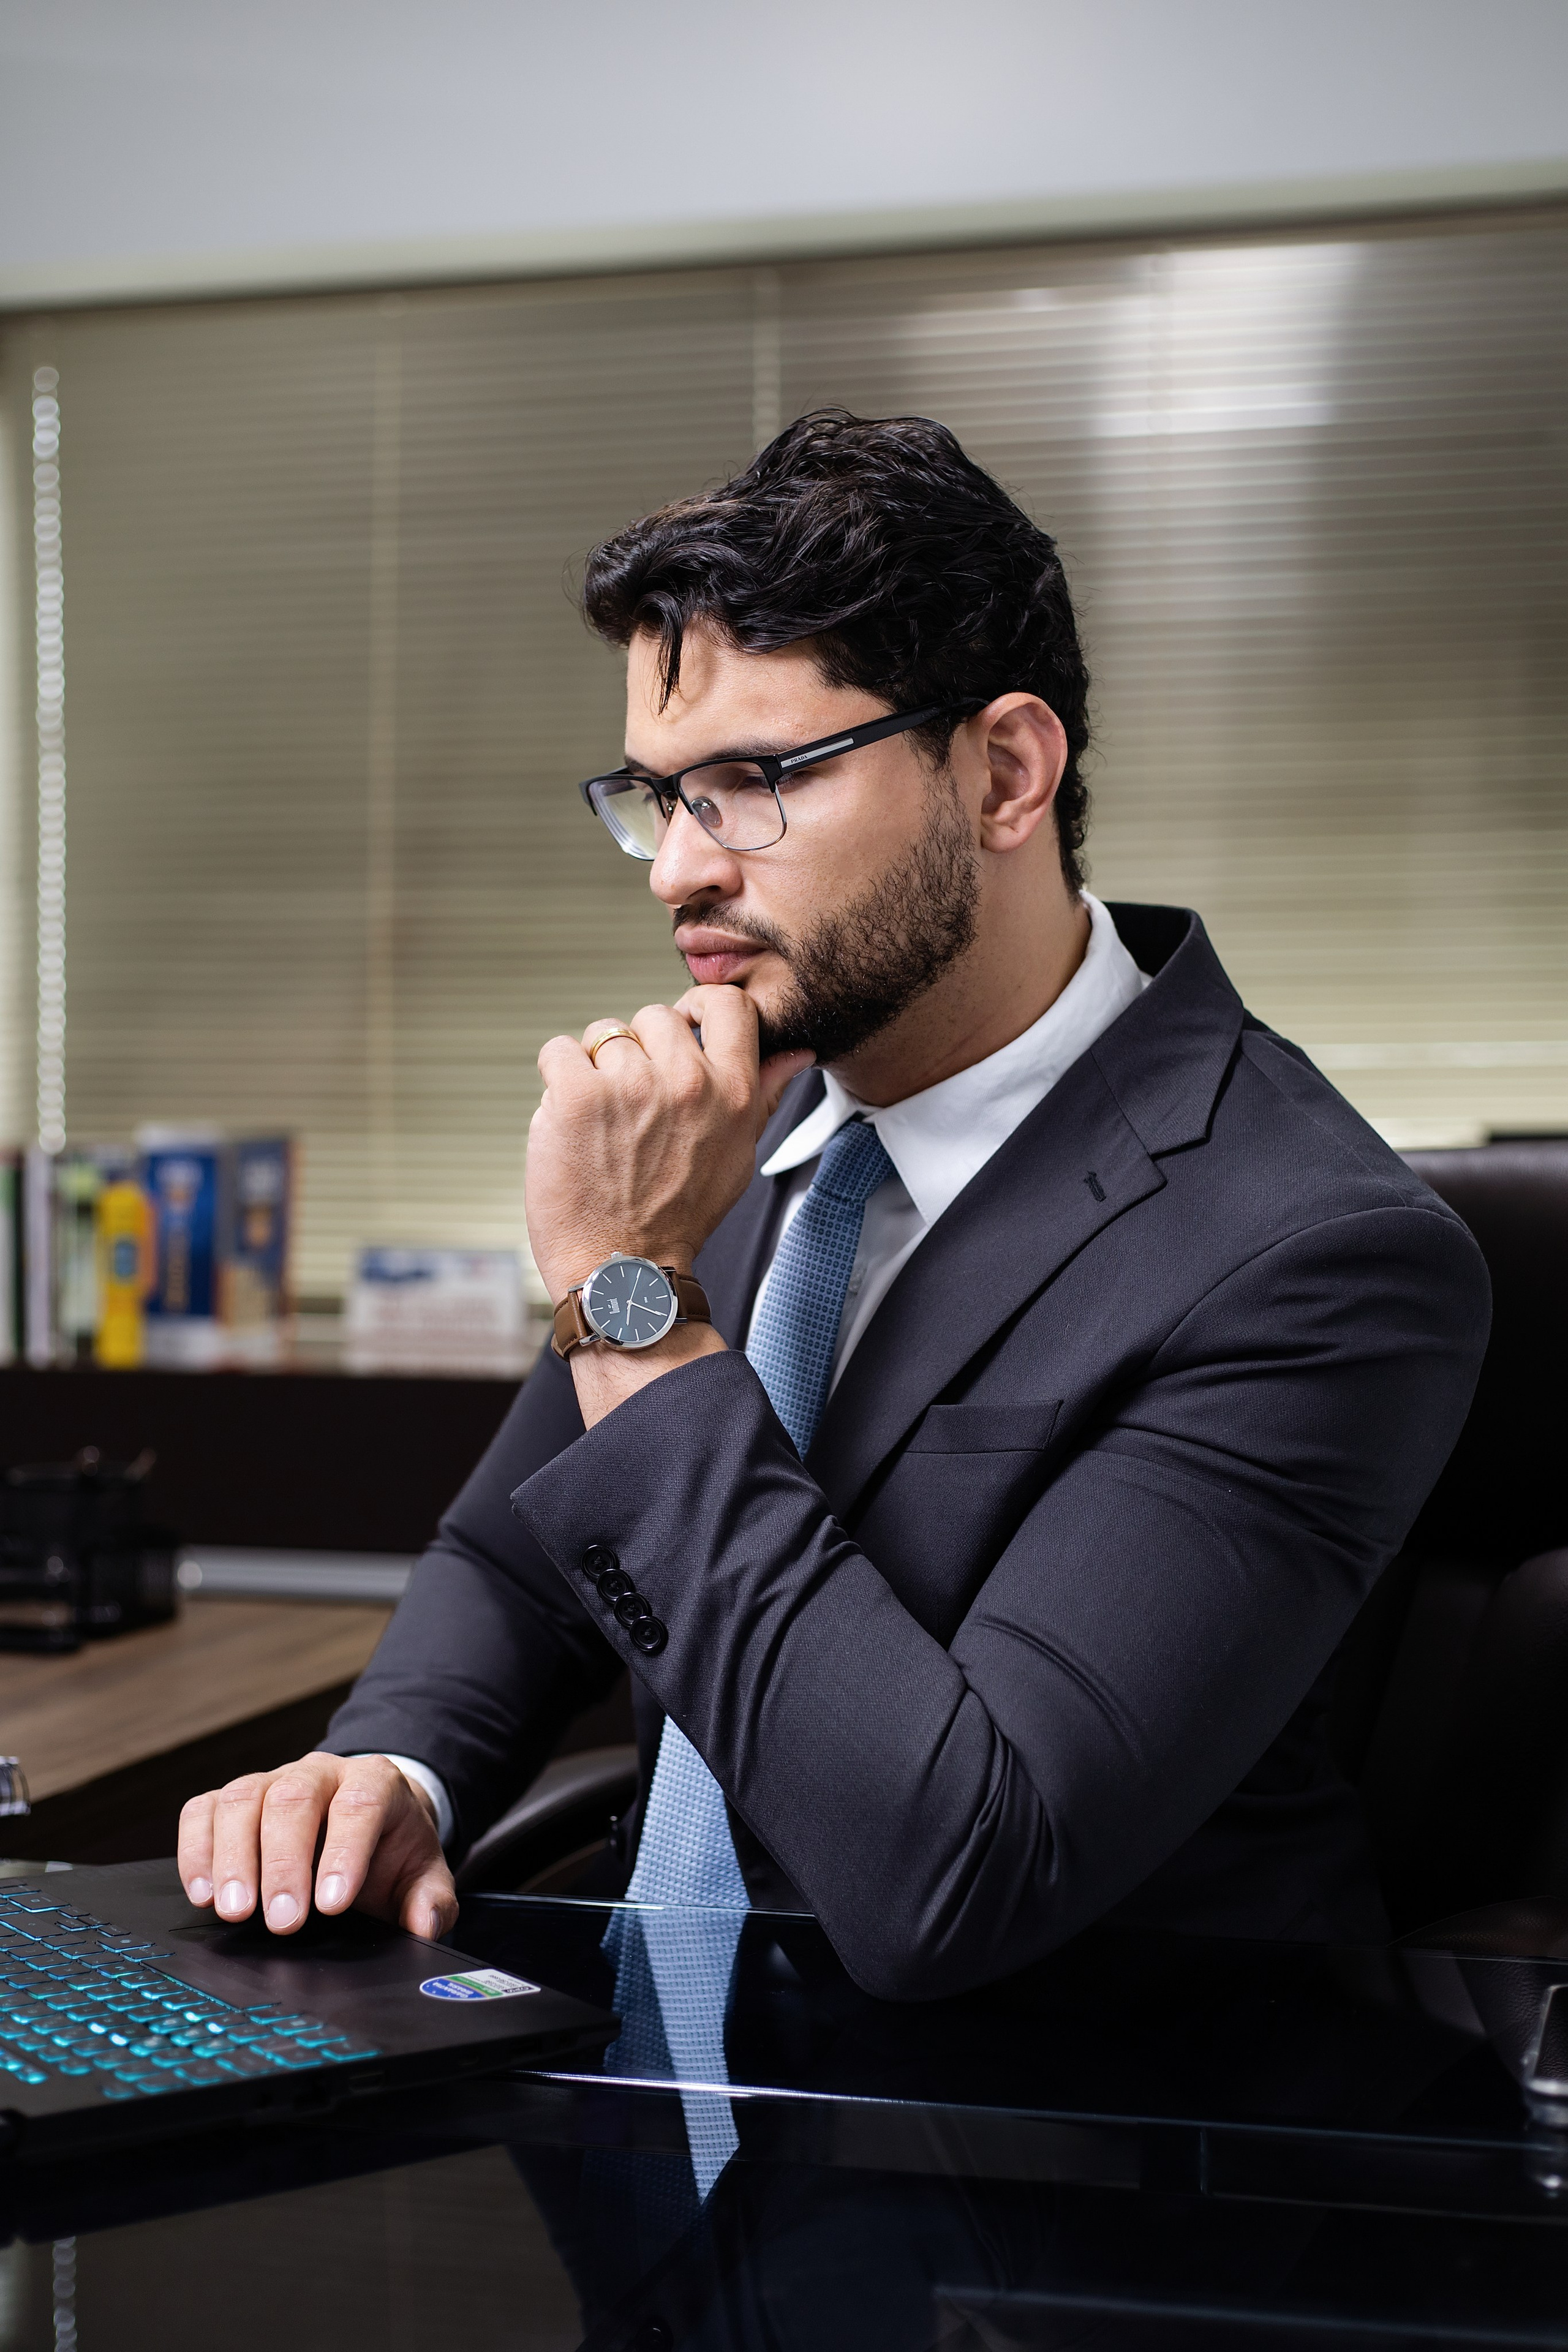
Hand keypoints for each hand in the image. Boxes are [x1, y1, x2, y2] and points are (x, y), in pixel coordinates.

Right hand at [177, 1753, 457, 1941]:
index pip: (359, 1806)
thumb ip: (431, 1899)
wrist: (366, 1819)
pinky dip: (196, 1851)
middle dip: (284, 1863)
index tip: (333, 1904)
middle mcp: (319, 1773)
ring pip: (242, 1799)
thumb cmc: (390, 1849)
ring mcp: (271, 1780)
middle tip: (282, 1921)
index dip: (344, 1853)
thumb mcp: (422, 1872)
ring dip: (234, 1858)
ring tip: (234, 1912)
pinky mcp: (231, 1799)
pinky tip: (203, 1893)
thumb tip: (426, 1925)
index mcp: (374, 1782)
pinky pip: (203, 1811)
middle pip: (294, 1800)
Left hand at [526, 983, 811, 1306]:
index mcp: (733, 1093)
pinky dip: (557, 1078)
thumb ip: (764, 1094)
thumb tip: (795, 1053)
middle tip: (633, 1103)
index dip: (697, 1009)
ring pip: (603, 1034)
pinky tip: (570, 1118)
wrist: (621, 1268)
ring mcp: (630, 1087)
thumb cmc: (678, 1217)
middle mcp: (688, 1083)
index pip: (728, 1006)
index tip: (681, 1028)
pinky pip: (559, 1050)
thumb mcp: (739, 1155)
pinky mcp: (577, 1096)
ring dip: (596, 1068)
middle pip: (655, 1017)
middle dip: (639, 1051)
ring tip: (602, 1120)